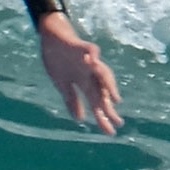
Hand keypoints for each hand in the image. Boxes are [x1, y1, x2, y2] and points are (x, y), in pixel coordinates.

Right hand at [37, 15, 122, 133]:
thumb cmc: (59, 60)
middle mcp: (89, 74)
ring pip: (101, 72)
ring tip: (115, 99)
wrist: (52, 37)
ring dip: (108, 84)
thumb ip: (72, 100)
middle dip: (108, 107)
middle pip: (101, 92)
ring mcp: (86, 60)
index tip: (110, 133)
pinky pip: (89, 49)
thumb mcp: (62, 84)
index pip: (96, 103)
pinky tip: (93, 61)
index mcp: (84, 83)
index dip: (103, 117)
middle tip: (118, 123)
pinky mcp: (80, 46)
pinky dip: (92, 54)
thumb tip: (80, 120)